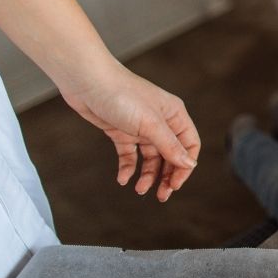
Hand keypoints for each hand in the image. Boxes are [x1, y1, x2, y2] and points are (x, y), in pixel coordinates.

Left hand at [59, 62, 200, 201]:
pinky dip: (128, 168)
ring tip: (139, 189)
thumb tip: (189, 164)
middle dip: (167, 176)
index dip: (185, 166)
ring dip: (148, 175)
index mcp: (174, 115)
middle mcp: (160, 122)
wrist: (87, 82)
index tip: (175, 184)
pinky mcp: (121, 132)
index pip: (189, 144)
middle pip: (171, 154)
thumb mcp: (150, 123)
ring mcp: (140, 128)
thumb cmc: (122, 95)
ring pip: (150, 158)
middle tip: (161, 196)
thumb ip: (169, 145)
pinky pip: (129, 155)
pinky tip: (123, 179)